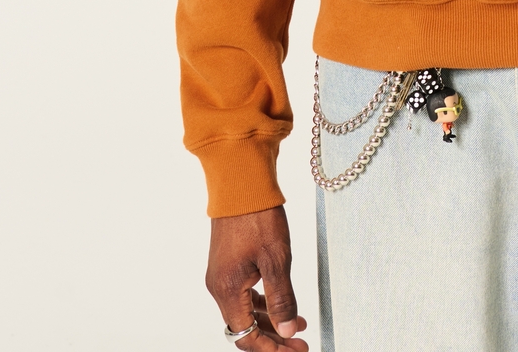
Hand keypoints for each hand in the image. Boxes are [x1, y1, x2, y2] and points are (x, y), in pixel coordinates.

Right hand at [207, 207, 308, 350]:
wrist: (241, 181)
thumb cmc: (257, 215)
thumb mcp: (276, 259)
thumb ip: (282, 299)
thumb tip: (286, 331)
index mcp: (227, 290)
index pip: (246, 336)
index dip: (271, 348)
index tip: (295, 350)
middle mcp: (218, 286)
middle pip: (245, 327)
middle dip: (273, 337)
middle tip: (298, 343)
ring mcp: (221, 273)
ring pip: (245, 310)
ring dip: (270, 320)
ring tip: (297, 324)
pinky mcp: (228, 262)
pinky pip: (243, 293)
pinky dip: (263, 302)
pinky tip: (281, 301)